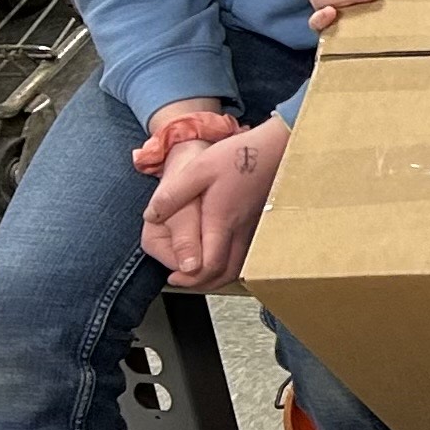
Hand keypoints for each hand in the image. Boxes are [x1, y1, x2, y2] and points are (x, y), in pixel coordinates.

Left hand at [140, 117, 292, 291]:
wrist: (278, 146)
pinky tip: (221, 254)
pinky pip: (248, 255)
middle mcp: (240, 230)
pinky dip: (232, 264)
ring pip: (239, 267)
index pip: (209, 266)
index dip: (190, 278)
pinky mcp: (260, 222)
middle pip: (225, 274)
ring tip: (199, 272)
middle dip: (201, 283)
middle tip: (183, 280)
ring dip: (217, 276)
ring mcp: (253, 228)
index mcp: (222, 221)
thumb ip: (172, 195)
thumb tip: (151, 217)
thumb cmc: (241, 155)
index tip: (173, 276)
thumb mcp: (198, 169)